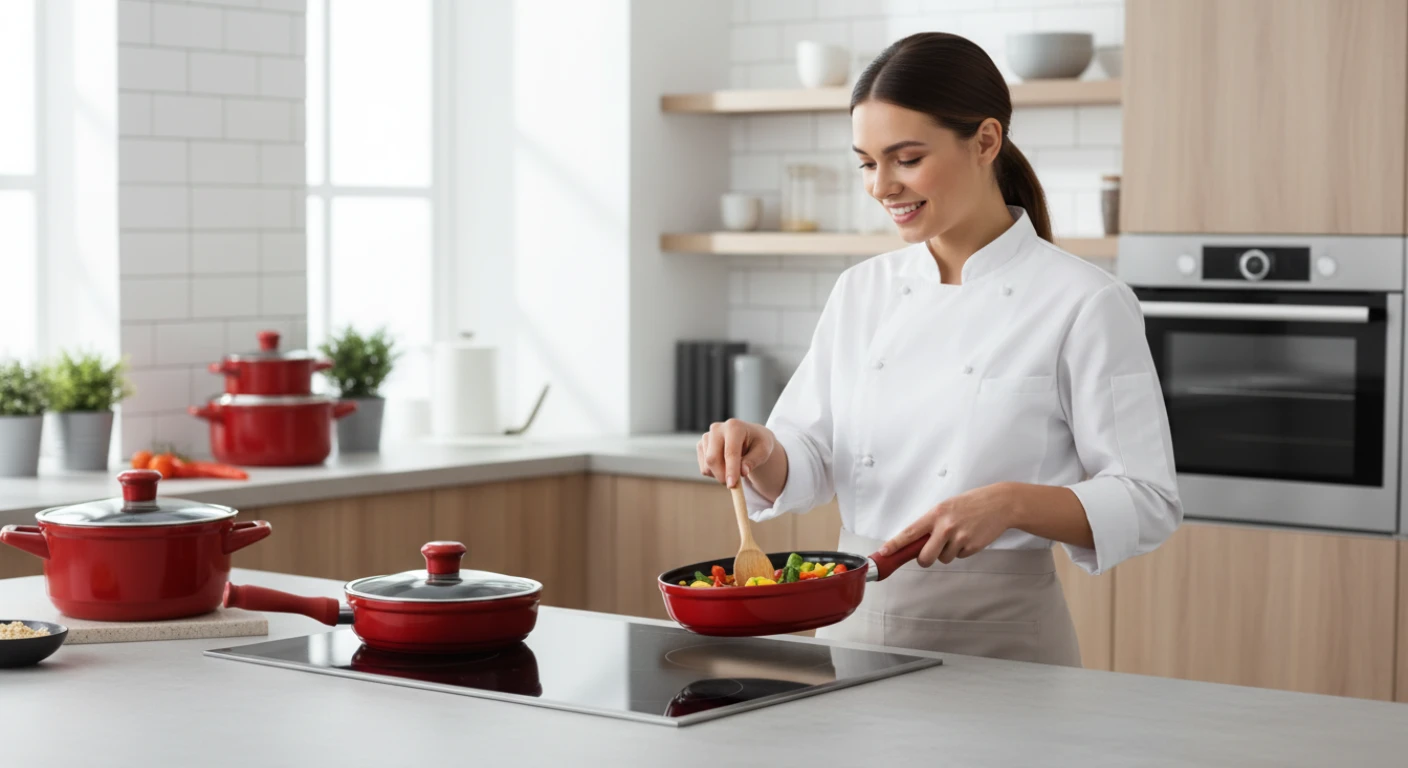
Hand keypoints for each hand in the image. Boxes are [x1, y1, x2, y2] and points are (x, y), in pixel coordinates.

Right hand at [697, 418, 776, 487]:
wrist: (749, 437)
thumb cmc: (758, 443)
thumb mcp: (763, 451)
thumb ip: (753, 461)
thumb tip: (743, 471)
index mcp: (734, 427)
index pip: (730, 452)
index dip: (731, 470)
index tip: (732, 485)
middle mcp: (717, 429)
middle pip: (712, 458)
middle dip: (722, 475)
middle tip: (733, 486)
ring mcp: (706, 436)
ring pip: (707, 465)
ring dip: (719, 475)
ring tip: (734, 471)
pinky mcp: (701, 446)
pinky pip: (704, 468)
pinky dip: (714, 473)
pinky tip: (724, 467)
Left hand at [880, 483, 1017, 566]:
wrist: (999, 504)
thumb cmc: (971, 504)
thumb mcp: (947, 507)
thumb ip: (932, 523)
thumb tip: (916, 541)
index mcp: (936, 514)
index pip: (910, 532)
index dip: (895, 544)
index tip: (884, 552)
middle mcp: (946, 526)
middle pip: (925, 557)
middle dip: (925, 559)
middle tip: (930, 554)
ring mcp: (959, 538)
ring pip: (943, 558)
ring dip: (947, 552)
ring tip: (959, 535)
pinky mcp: (972, 547)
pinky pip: (958, 557)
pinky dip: (961, 551)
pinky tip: (969, 537)